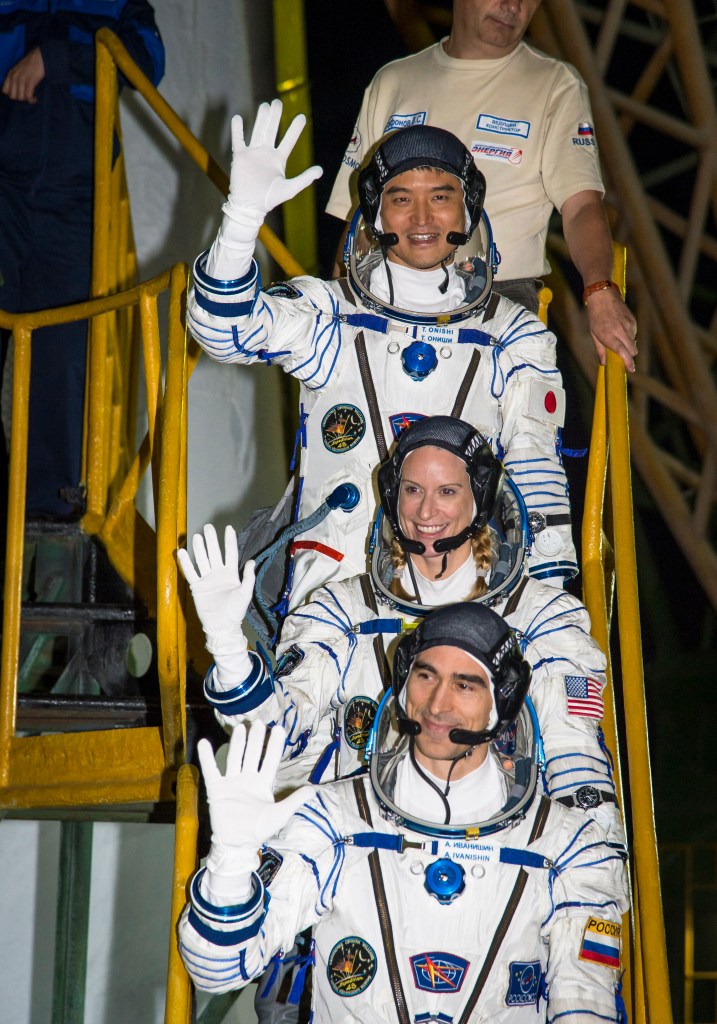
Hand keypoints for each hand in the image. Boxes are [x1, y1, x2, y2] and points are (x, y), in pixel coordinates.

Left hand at [2, 48, 44, 102]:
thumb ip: (15, 77)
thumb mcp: (19, 69)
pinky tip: (35, 98)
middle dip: (20, 98)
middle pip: (13, 96)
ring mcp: (22, 80)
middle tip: (26, 96)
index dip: (12, 94)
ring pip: (20, 97)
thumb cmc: (31, 64)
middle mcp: (14, 77)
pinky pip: (28, 96)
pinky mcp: (30, 82)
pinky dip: (32, 99)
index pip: (5, 90)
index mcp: (10, 74)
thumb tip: (16, 89)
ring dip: (27, 99)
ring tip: (32, 98)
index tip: (19, 93)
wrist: (40, 57)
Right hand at [177, 524, 253, 684]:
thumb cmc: (235, 611)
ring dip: (199, 548)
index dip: (229, 541)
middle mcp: (218, 573)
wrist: (222, 625)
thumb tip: (252, 560)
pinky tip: (181, 552)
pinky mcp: (197, 586)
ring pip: (202, 560)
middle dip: (211, 540)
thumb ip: (248, 577)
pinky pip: (190, 572)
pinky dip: (186, 563)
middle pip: (214, 553)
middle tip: (208, 527)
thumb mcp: (245, 593)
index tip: (228, 527)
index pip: (230, 553)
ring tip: (196, 536)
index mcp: (231, 574)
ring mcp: (207, 579)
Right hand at [198, 721, 313, 851]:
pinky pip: (211, 771)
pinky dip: (207, 757)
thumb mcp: (280, 815)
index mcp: (263, 783)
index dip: (275, 745)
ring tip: (240, 728)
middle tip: (258, 723)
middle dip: (256, 739)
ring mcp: (231, 782)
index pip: (270, 760)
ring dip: (237, 743)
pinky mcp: (216, 789)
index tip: (279, 729)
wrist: (237, 845)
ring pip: (235, 758)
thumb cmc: (259, 830)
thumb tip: (314, 789)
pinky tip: (204, 743)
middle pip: (253, 754)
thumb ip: (295, 800)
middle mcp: (247, 779)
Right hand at [224, 98, 322, 223]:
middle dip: (275, 117)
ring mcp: (253, 153)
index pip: (288, 140)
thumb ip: (304, 178)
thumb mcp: (290, 189)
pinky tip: (238, 118)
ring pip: (258, 131)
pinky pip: (238, 140)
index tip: (302, 116)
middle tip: (278, 102)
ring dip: (261, 118)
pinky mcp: (240, 157)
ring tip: (265, 105)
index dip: (295, 129)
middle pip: (271, 130)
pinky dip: (237, 130)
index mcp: (278, 160)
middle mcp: (266, 153)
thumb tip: (320, 170)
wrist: (250, 206)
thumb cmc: (270, 199)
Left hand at [585, 288, 637, 372]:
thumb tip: (603, 363)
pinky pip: (635, 333)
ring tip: (618, 337)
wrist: (602, 296)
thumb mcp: (594, 334)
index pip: (623, 353)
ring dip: (629, 344)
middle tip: (624, 355)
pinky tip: (621, 329)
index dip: (628, 363)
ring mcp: (628, 325)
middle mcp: (621, 331)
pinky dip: (630, 335)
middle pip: (633, 350)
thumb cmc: (595, 316)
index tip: (630, 369)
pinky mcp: (633, 320)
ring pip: (634, 342)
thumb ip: (600, 350)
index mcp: (609, 336)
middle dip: (630, 355)